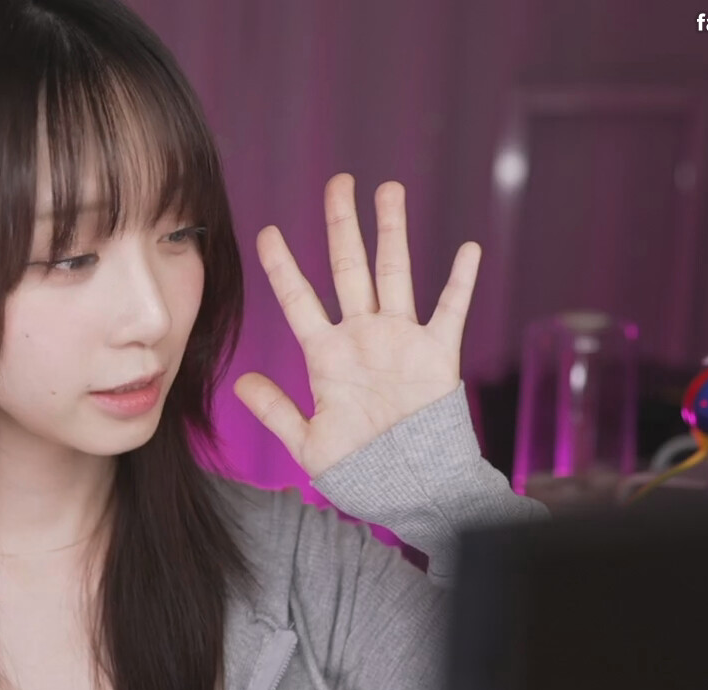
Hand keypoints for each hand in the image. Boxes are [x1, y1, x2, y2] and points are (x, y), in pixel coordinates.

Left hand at [233, 173, 480, 477]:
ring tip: (387, 189)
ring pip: (395, 273)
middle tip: (338, 182)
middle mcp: (363, 337)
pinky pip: (449, 311)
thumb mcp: (308, 443)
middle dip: (342, 224)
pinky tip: (467, 250)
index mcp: (327, 356)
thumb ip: (275, 410)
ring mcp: (400, 341)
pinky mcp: (437, 355)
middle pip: (349, 268)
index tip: (267, 232)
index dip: (283, 266)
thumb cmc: (359, 470)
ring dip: (392, 232)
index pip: (298, 300)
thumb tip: (240, 381)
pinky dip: (460, 282)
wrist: (407, 490)